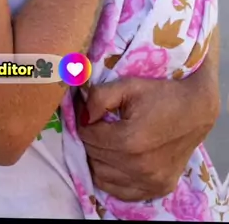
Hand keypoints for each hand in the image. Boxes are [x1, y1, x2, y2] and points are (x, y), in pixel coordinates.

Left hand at [75, 67, 219, 201]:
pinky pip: (120, 192)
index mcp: (130, 140)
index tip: (89, 113)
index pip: (87, 136)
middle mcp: (139, 166)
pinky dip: (112, 177)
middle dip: (90, 138)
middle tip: (97, 125)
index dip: (84, 122)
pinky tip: (116, 160)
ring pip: (102, 176)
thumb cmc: (161, 94)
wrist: (196, 110)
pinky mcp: (158, 189)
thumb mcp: (128, 86)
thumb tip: (82, 115)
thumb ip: (99, 98)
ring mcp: (150, 181)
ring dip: (98, 158)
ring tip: (106, 141)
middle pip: (93, 156)